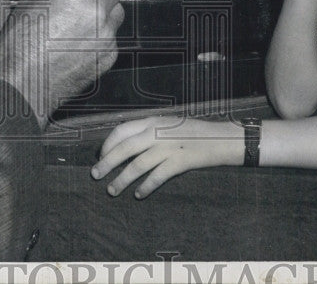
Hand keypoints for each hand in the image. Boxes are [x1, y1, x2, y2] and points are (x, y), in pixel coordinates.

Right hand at [0, 0, 123, 126]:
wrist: (21, 86)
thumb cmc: (18, 46)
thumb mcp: (30, 2)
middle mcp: (96, 10)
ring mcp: (106, 34)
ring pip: (117, 11)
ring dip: (104, 12)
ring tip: (80, 23)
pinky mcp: (109, 55)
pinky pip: (112, 36)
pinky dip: (101, 37)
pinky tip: (79, 44)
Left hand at [90, 116, 241, 198]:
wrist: (221, 138)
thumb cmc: (193, 132)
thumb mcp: (168, 124)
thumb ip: (149, 131)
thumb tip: (126, 146)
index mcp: (152, 120)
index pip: (121, 131)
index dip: (107, 145)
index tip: (100, 156)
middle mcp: (157, 132)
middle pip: (124, 149)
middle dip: (106, 163)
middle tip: (95, 175)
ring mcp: (167, 147)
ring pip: (136, 165)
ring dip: (121, 179)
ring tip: (112, 190)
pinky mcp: (179, 162)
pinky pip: (156, 177)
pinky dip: (145, 186)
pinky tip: (138, 194)